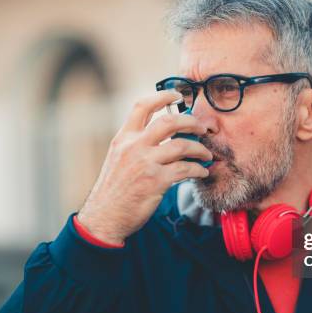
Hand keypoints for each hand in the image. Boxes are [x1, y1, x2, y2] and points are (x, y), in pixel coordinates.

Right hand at [76, 91, 211, 244]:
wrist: (104, 217)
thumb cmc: (115, 190)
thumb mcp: (118, 159)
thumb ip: (135, 144)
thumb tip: (160, 134)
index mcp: (123, 138)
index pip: (141, 106)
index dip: (161, 96)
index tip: (176, 95)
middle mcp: (133, 146)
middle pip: (169, 122)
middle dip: (191, 121)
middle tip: (202, 127)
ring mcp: (144, 163)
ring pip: (182, 145)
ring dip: (200, 149)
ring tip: (207, 154)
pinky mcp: (155, 181)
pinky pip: (185, 170)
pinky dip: (198, 170)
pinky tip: (202, 172)